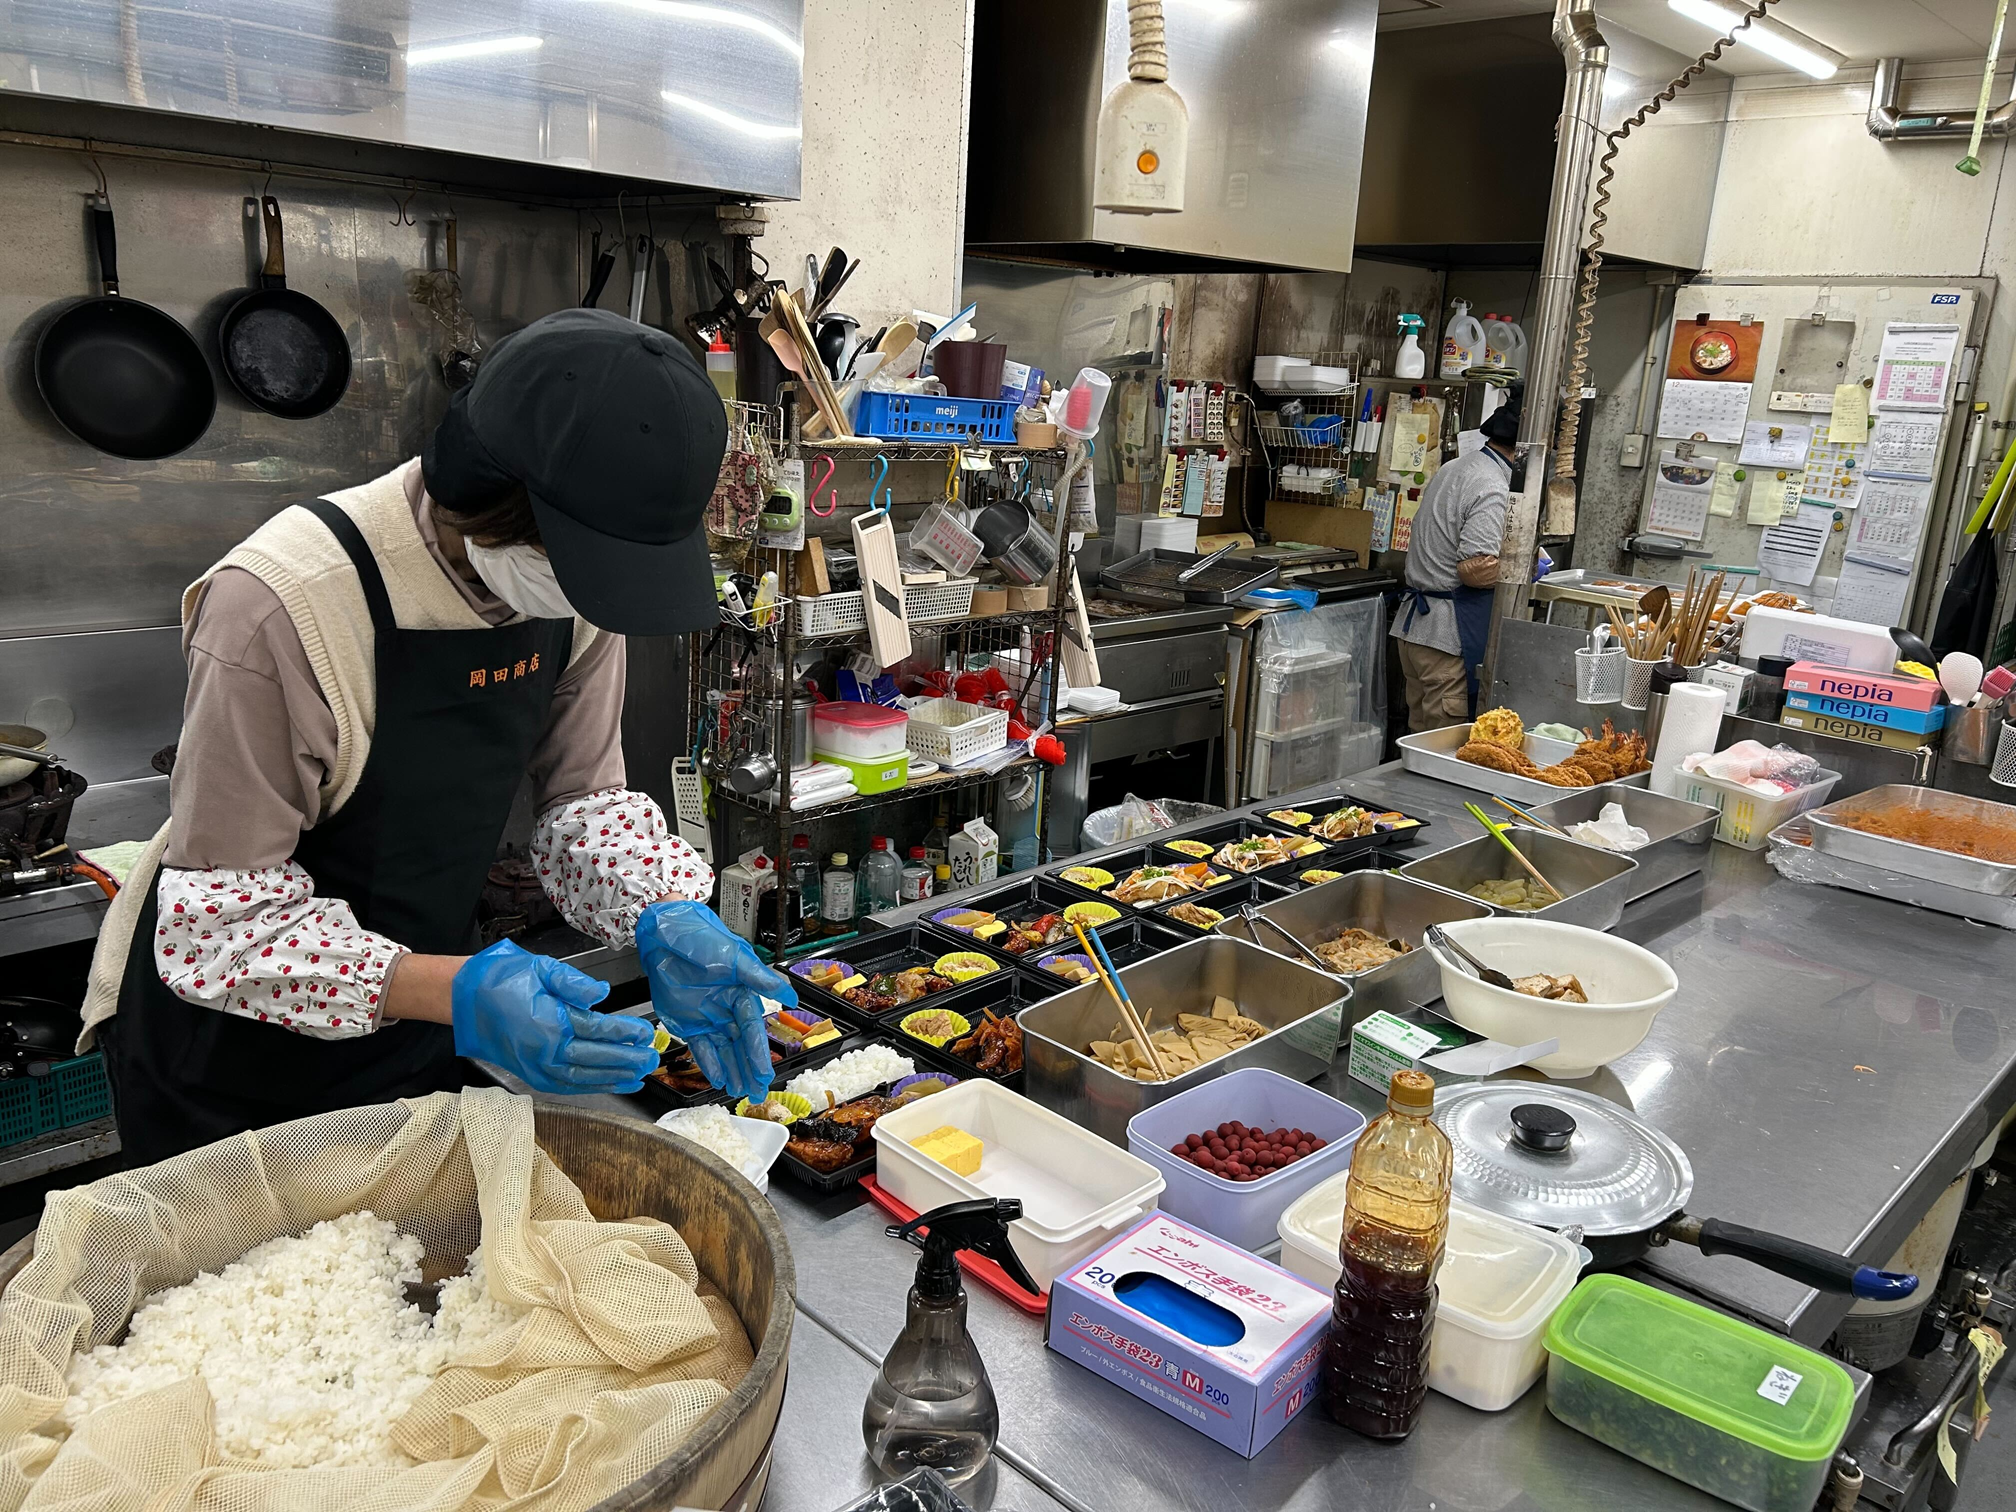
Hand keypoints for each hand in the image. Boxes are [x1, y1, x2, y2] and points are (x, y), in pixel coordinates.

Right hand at [450, 940, 657, 1093]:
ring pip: (584, 1079)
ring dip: (614, 1077)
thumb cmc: (498, 979)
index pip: (597, 1030)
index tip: (646, 1031)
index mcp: (548, 1023)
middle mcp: (543, 1051)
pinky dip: (592, 1087)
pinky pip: (567, 1086)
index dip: (624, 1032)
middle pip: (595, 1059)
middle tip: (652, 1057)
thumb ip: (573, 983)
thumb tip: (601, 994)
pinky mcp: (530, 1074)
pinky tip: (612, 1084)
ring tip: (640, 1074)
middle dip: (627, 1059)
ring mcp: (536, 1066)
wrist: (461, 999)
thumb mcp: (539, 968)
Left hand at [635, 901, 794, 1102]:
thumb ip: (762, 980)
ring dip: (732, 1071)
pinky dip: (710, 1063)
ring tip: (739, 1092)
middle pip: (741, 1045)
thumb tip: (791, 996)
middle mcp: (727, 1009)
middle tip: (756, 1093)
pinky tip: (718, 1079)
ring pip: (723, 1051)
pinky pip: (700, 1047)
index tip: (764, 1073)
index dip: (758, 1053)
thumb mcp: (736, 959)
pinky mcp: (687, 1022)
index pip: (752, 1030)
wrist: (666, 935)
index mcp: (743, 994)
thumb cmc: (703, 940)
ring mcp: (707, 1017)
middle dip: (749, 1070)